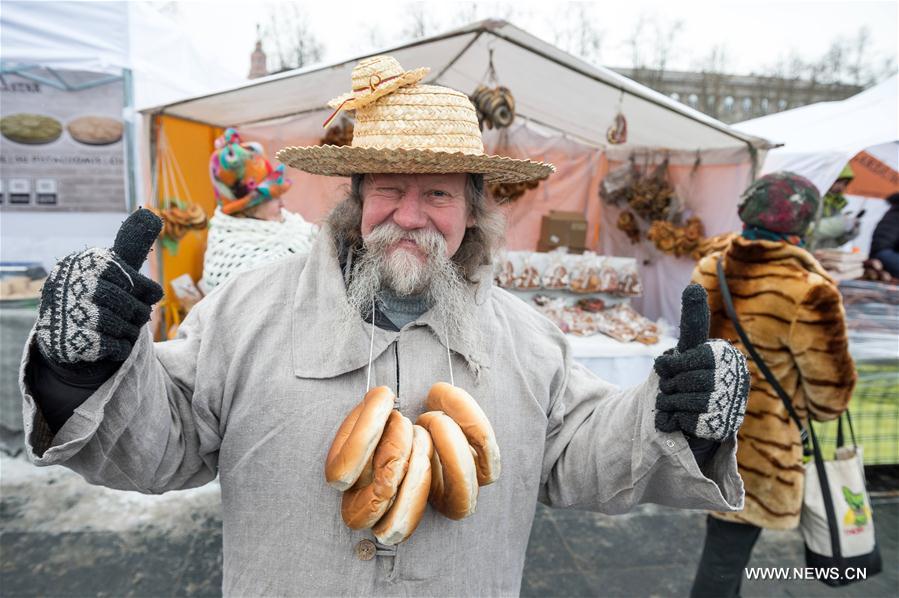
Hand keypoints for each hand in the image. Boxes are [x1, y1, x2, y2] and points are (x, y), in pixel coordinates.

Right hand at [35, 209, 163, 364]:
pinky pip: (114, 346)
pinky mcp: (73, 341)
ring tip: (126, 327)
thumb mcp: (112, 264)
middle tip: (140, 315)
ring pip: (121, 326)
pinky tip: (115, 341)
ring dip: (131, 330)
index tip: (151, 295)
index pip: (131, 278)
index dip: (146, 290)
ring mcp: (70, 314)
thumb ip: (131, 243)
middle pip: (128, 304)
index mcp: (87, 263)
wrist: (65, 326)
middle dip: (140, 312)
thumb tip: (151, 214)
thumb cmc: (98, 290)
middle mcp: (74, 285)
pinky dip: (122, 346)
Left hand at [653, 284, 749, 441]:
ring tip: (670, 401)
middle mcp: (735, 379)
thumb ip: (692, 321)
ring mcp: (730, 405)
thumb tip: (693, 286)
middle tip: (668, 387)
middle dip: (668, 385)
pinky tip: (678, 416)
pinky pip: (685, 420)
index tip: (666, 367)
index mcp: (727, 357)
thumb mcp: (692, 347)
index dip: (672, 365)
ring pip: (683, 400)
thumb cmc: (694, 374)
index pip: (690, 360)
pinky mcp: (721, 427)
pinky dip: (673, 418)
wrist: (702, 414)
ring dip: (667, 401)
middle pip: (685, 380)